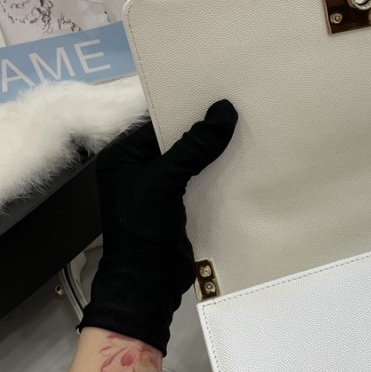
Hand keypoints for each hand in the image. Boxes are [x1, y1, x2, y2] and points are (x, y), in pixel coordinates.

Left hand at [78, 100, 237, 354]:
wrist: (146, 284)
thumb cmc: (142, 227)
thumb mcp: (165, 181)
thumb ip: (194, 146)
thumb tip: (224, 109)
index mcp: (123, 155)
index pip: (154, 119)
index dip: (183, 104)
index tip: (216, 88)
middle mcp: (139, 167)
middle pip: (175, 138)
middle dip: (203, 126)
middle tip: (238, 103)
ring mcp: (160, 188)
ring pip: (191, 160)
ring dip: (214, 150)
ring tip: (247, 126)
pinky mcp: (179, 206)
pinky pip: (200, 180)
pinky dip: (218, 172)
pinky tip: (244, 159)